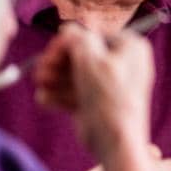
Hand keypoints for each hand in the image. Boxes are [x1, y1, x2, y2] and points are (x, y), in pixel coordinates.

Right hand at [34, 24, 154, 158]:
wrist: (115, 141)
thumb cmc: (108, 96)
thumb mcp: (91, 59)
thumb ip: (78, 39)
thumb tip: (69, 28)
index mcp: (130, 47)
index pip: (93, 35)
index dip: (68, 43)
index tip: (50, 52)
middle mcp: (123, 63)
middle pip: (81, 55)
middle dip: (58, 63)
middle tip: (40, 72)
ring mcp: (110, 84)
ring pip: (75, 75)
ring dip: (55, 79)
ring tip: (42, 86)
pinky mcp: (98, 102)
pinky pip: (75, 93)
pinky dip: (60, 95)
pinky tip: (44, 99)